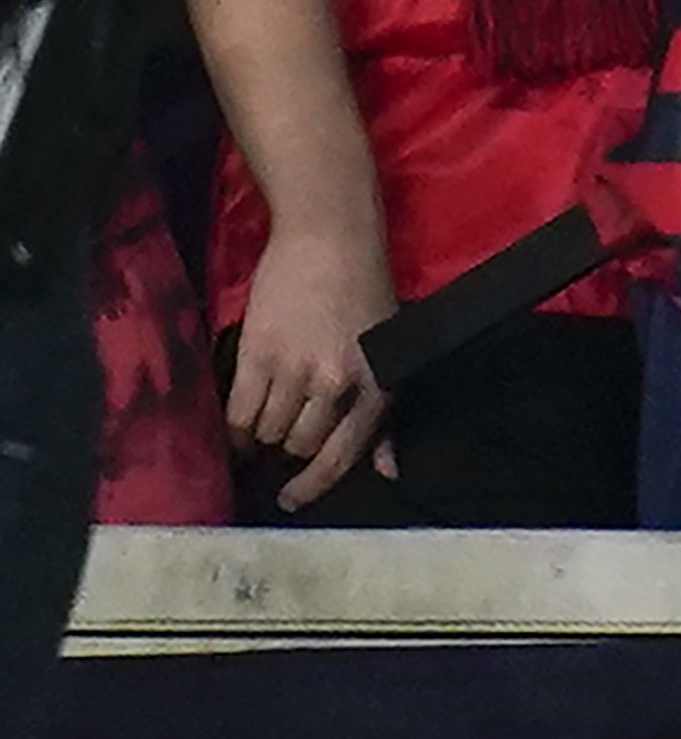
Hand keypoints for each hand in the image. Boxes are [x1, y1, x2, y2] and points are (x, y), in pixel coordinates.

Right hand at [228, 225, 397, 511]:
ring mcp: (295, 370)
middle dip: (289, 444)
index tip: (293, 500)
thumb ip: (385, 417)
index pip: (344, 454)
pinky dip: (234, 425)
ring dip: (262, 432)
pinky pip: (239, 412)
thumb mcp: (388, 352)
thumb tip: (387, 472)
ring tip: (265, 410)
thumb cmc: (365, 291)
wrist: (329, 238)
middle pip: (300, 445)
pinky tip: (236, 421)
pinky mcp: (257, 354)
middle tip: (284, 426)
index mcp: (377, 384)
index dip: (316, 484)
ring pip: (268, 432)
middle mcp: (338, 384)